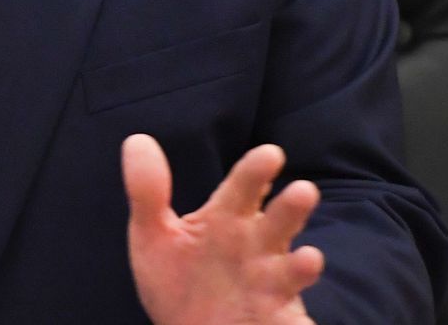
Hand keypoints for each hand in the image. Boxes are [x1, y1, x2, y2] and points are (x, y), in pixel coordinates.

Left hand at [123, 136, 323, 324]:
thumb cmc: (178, 280)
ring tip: (310, 259)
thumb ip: (148, 192)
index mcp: (228, 219)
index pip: (244, 188)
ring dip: (304, 264)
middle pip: (279, 221)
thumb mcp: (154, 237)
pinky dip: (298, 320)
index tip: (269, 155)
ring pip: (293, 269)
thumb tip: (137, 140)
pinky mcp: (276, 319)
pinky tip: (296, 318)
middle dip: (292, 208)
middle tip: (304, 191)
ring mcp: (269, 285)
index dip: (257, 171)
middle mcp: (256, 247)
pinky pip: (293, 318)